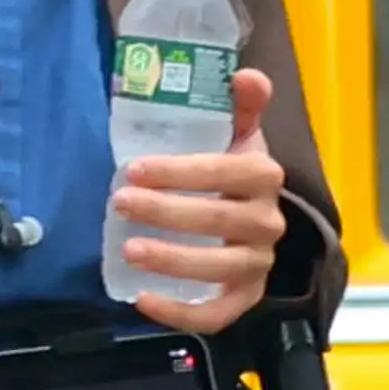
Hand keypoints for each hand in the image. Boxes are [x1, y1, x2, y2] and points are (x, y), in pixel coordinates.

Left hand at [112, 67, 289, 334]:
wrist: (255, 215)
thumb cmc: (234, 171)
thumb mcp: (240, 134)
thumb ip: (242, 104)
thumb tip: (246, 75)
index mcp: (265, 176)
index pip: (225, 172)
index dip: (180, 172)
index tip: (135, 170)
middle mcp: (269, 222)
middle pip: (218, 221)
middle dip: (165, 212)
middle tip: (119, 202)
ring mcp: (259, 264)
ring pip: (219, 270)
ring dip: (173, 261)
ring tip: (128, 251)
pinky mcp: (247, 297)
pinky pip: (219, 315)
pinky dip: (181, 315)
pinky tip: (142, 299)